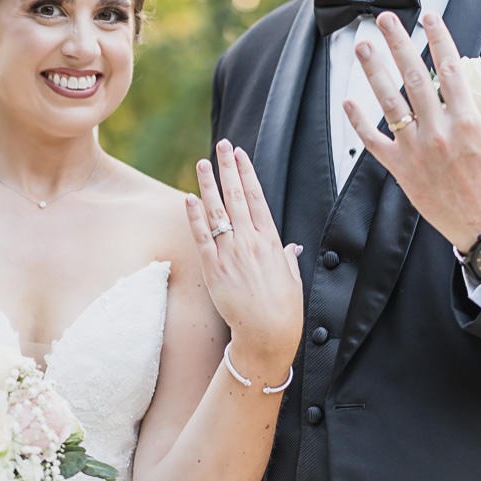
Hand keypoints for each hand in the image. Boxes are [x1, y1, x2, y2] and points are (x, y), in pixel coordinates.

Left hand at [186, 140, 302, 366]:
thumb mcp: (292, 278)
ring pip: (217, 211)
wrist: (267, 335)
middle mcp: (250, 242)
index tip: (241, 155)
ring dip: (208, 184)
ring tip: (202, 163)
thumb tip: (289, 249)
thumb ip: (287, 258)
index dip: (247, 174)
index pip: (256, 198)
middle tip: (222, 145)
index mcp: (271, 241)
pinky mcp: (214, 269)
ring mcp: (230, 253)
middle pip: (236, 196)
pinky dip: (194, 216)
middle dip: (228, 168)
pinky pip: (202, 237)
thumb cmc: (283, 310)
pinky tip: (189, 198)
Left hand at [345, 11, 480, 251]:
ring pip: (390, 104)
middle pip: (415, 77)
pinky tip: (348, 101)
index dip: (439, 39)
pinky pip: (374, 142)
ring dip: (374, 73)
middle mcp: (439, 132)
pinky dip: (360, 123)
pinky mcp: (400, 169)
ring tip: (363, 47)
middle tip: (386, 18)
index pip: (450, 69)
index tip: (429, 17)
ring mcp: (416, 150)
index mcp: (468, 122)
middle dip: (399, 44)